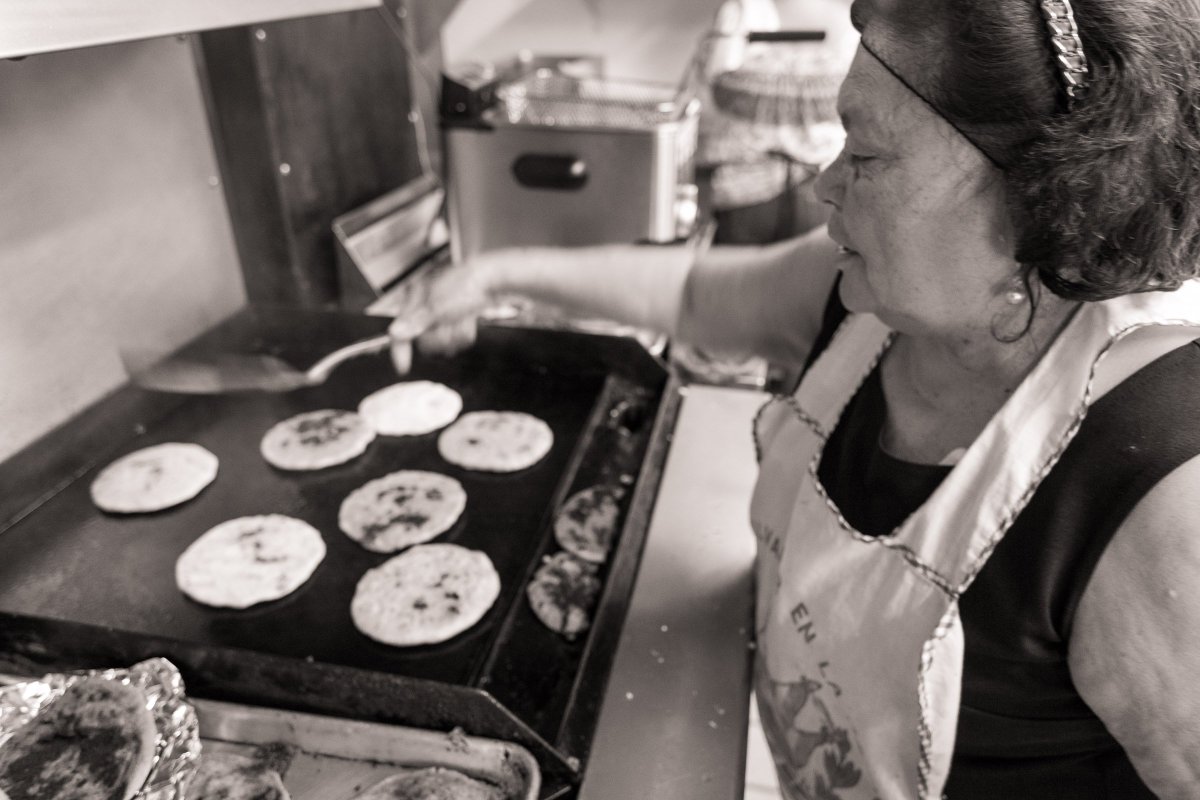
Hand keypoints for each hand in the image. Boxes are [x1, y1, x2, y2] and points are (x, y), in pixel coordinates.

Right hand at [385, 256, 495, 373]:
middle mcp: (427, 307)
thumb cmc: (467, 283)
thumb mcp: (438, 306)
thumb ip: (416, 322)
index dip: (400, 350)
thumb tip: (395, 332)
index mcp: (416, 299)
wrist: (495, 280)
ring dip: (455, 334)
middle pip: (425, 342)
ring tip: (462, 318)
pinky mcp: (458, 320)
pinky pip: (457, 339)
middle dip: (440, 337)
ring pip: (443, 342)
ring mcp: (444, 315)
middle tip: (448, 323)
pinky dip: (465, 332)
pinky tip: (469, 319)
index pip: (401, 330)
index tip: (403, 367)